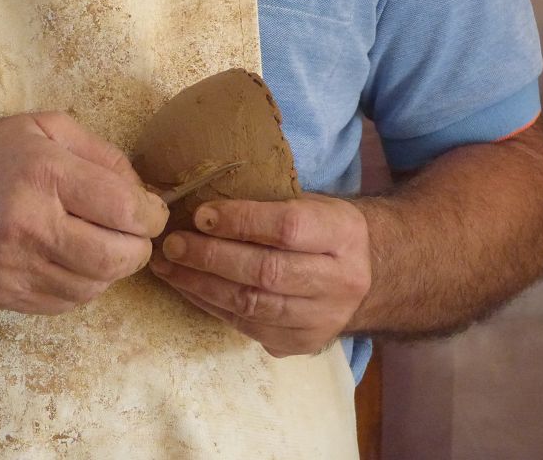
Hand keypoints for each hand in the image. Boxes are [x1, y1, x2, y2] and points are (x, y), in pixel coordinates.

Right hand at [0, 112, 168, 314]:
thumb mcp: (43, 128)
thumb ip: (101, 154)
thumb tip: (144, 194)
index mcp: (43, 174)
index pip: (124, 210)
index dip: (151, 216)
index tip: (151, 212)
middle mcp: (29, 225)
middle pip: (117, 258)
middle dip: (139, 247)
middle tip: (135, 233)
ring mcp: (13, 268)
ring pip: (95, 286)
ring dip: (112, 269)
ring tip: (102, 244)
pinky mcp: (2, 296)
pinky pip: (66, 303)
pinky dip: (83, 285)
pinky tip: (73, 261)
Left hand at [149, 194, 370, 356]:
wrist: (374, 277)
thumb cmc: (327, 230)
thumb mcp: (314, 204)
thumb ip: (270, 204)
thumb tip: (202, 199)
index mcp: (343, 235)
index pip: (289, 228)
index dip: (241, 221)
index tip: (201, 214)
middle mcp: (339, 281)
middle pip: (266, 272)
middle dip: (211, 257)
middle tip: (173, 243)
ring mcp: (321, 319)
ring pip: (252, 305)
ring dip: (200, 284)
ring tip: (168, 266)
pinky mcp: (300, 343)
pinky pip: (245, 326)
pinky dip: (209, 304)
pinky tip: (186, 286)